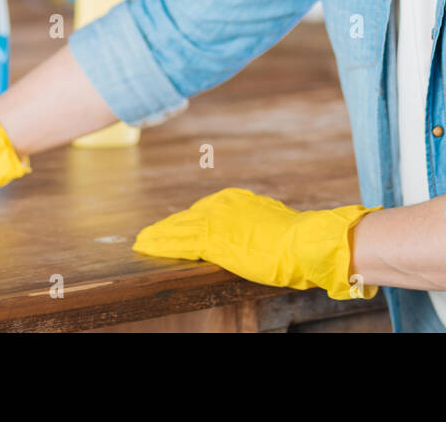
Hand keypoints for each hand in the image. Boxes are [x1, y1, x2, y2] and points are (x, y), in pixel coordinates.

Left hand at [133, 187, 380, 299]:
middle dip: (168, 228)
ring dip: (158, 236)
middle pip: (187, 217)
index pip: (204, 212)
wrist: (303, 242)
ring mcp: (215, 220)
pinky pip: (178, 241)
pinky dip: (160, 243)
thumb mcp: (273, 225)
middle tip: (149, 236)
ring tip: (142, 242)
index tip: (175, 227)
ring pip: (179, 227)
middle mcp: (222, 204)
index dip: (186, 222)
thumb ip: (258, 225)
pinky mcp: (211, 238)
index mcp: (237, 199)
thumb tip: (260, 234)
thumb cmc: (296, 240)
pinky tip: (145, 246)